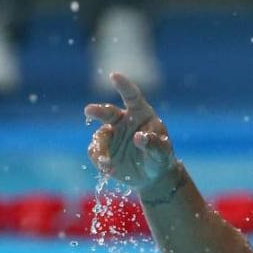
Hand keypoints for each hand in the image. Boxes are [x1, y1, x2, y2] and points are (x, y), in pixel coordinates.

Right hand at [84, 73, 178, 196]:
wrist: (152, 176)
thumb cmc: (160, 159)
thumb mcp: (163, 154)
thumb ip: (154, 145)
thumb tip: (139, 137)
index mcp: (140, 114)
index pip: (132, 96)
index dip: (123, 85)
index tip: (114, 76)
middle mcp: (122, 120)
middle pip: (108, 112)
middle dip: (98, 111)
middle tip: (89, 111)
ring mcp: (110, 134)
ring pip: (99, 136)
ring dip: (101, 148)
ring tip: (106, 162)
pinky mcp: (102, 149)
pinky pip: (95, 151)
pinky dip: (99, 160)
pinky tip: (108, 168)